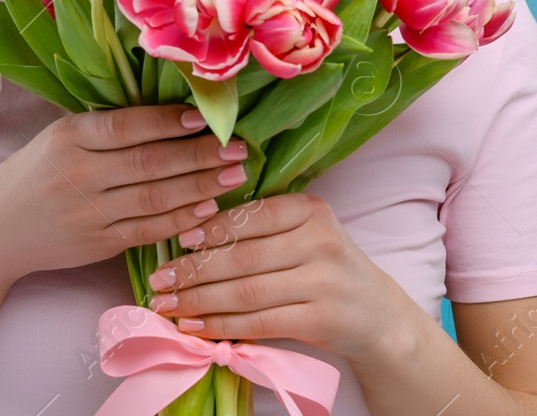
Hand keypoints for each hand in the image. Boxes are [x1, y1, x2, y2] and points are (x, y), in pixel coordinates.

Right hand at [0, 104, 253, 277]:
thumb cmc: (36, 173)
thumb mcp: (60, 137)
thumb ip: (107, 128)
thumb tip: (175, 113)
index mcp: (69, 136)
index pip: (129, 126)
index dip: (171, 121)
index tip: (206, 117)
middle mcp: (78, 173)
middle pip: (150, 162)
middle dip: (200, 155)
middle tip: (238, 148)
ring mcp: (87, 213)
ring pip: (155, 198)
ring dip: (200, 186)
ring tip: (233, 175)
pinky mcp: (96, 245)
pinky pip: (147, 231)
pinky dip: (180, 220)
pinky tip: (207, 209)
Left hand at [143, 192, 414, 364]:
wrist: (377, 313)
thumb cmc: (326, 267)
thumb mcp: (304, 233)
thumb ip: (261, 227)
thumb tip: (191, 230)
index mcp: (311, 209)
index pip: (252, 216)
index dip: (211, 228)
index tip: (178, 238)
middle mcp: (320, 241)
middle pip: (244, 256)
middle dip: (195, 269)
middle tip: (160, 278)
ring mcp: (323, 282)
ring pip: (247, 292)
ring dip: (200, 300)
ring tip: (167, 304)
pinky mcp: (322, 319)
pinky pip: (260, 322)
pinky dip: (222, 325)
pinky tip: (195, 327)